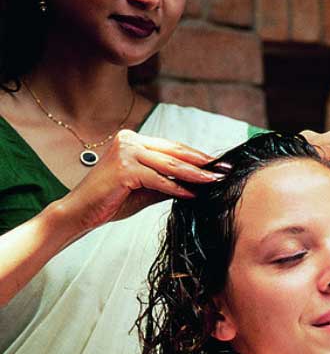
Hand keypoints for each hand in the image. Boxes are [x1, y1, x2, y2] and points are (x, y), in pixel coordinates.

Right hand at [60, 130, 220, 232]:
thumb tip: (199, 183)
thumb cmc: (111, 200)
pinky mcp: (124, 168)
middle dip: (202, 162)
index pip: (172, 147)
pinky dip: (176, 188)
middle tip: (225, 170)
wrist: (80, 212)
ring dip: (195, 175)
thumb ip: (168, 182)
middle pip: (174, 152)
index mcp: (133, 140)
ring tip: (214, 182)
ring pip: (169, 165)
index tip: (218, 165)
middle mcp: (130, 140)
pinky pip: (157, 179)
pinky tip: (192, 195)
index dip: (197, 156)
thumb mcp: (145, 188)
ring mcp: (126, 152)